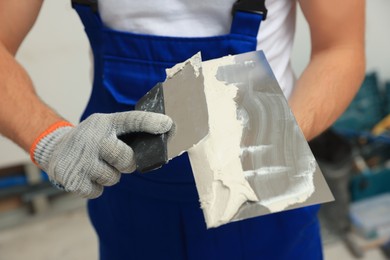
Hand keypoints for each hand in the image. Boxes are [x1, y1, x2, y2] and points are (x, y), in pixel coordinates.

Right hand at [31, 111, 172, 197]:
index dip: (151, 122)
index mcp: (106, 122)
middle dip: (128, 164)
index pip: (131, 120)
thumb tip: (164, 136)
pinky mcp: (72, 178)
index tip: (168, 124)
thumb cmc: (92, 139)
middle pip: (126, 158)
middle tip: (123, 161)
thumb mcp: (106, 126)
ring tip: (98, 165)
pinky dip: (95, 187)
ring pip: (113, 178)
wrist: (55, 149)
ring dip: (110, 175)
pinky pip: (97, 191)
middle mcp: (93, 138)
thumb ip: (128, 132)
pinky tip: (87, 175)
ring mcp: (81, 158)